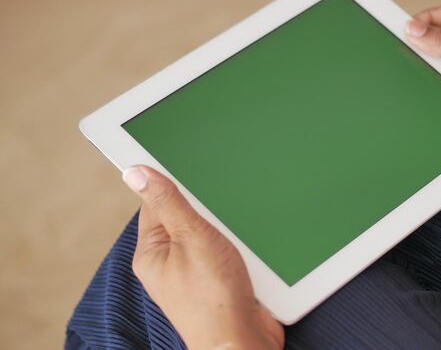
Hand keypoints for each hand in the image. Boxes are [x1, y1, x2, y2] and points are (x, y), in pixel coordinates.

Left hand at [123, 165, 283, 349]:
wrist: (242, 341)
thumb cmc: (213, 298)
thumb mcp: (190, 237)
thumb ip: (167, 202)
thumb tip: (136, 172)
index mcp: (152, 251)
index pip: (156, 202)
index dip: (173, 182)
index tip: (190, 164)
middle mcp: (170, 262)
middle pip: (187, 216)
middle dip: (208, 208)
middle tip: (222, 205)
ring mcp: (196, 273)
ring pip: (212, 233)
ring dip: (228, 228)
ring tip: (236, 236)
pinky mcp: (219, 281)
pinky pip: (229, 251)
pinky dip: (239, 246)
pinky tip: (249, 248)